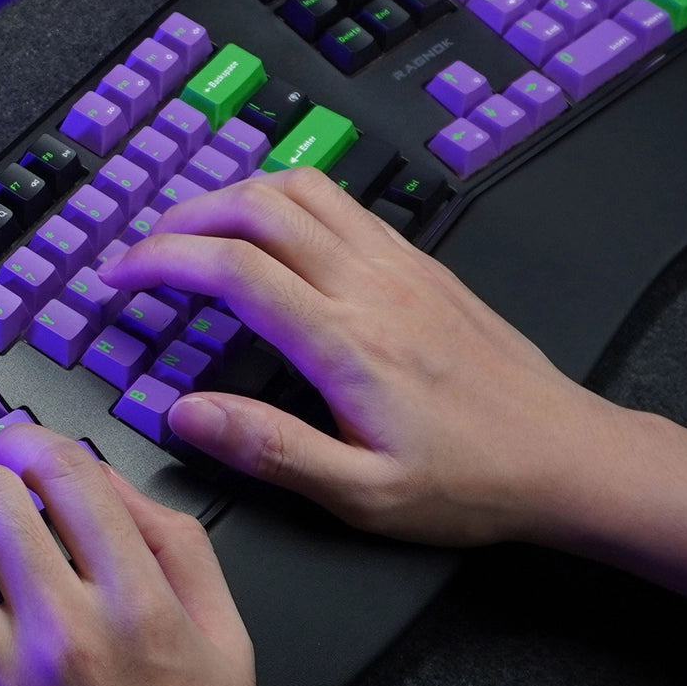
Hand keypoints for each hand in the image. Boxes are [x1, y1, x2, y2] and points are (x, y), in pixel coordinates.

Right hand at [98, 166, 627, 546]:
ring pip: (301, 190)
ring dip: (234, 198)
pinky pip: (342, 203)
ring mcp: (401, 266)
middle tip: (142, 253)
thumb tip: (187, 415)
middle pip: (258, 210)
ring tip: (194, 232)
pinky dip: (285, 201)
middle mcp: (373, 287)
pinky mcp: (421, 265)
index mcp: (348, 344)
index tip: (121, 278)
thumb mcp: (361, 495)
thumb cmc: (470, 483)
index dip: (163, 263)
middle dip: (184, 220)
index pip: (234, 271)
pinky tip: (268, 233)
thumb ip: (269, 450)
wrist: (565, 457)